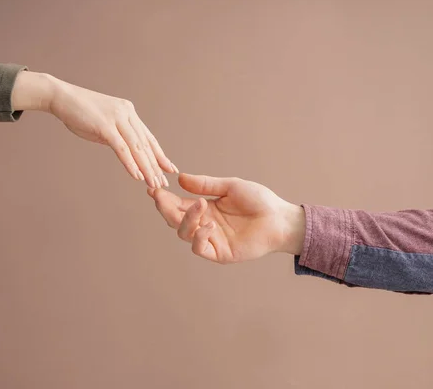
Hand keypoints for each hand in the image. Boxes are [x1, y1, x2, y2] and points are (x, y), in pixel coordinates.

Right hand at [12, 71, 176, 187]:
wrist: (60, 96)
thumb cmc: (79, 112)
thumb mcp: (103, 124)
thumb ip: (116, 136)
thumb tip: (126, 152)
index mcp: (129, 113)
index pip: (148, 138)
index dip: (160, 155)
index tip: (170, 169)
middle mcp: (127, 114)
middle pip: (146, 144)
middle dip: (156, 166)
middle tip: (165, 182)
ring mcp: (117, 118)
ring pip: (137, 147)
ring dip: (146, 168)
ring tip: (154, 184)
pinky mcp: (105, 126)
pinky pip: (122, 148)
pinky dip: (131, 163)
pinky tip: (137, 176)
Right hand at [148, 173, 305, 263]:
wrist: (280, 219)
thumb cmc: (259, 201)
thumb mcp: (230, 187)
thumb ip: (205, 184)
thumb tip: (180, 179)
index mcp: (205, 207)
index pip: (177, 204)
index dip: (164, 198)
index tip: (153, 188)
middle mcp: (204, 223)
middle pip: (175, 219)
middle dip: (166, 208)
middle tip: (160, 196)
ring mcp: (211, 239)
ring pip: (184, 234)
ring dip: (186, 220)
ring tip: (199, 206)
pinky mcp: (219, 253)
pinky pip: (199, 248)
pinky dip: (199, 237)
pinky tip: (208, 226)